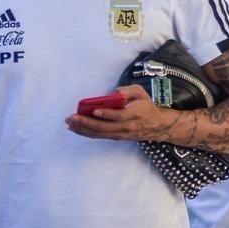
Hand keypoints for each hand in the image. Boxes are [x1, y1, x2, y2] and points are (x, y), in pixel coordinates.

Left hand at [65, 84, 180, 141]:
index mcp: (134, 114)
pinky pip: (100, 136)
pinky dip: (87, 133)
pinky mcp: (117, 137)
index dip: (107, 114)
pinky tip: (76, 129)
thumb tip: (116, 92)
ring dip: (84, 129)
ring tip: (70, 124)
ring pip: (100, 134)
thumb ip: (129, 90)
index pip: (119, 116)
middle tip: (72, 117)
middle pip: (105, 127)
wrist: (158, 126)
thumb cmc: (147, 106)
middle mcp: (127, 127)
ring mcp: (121, 134)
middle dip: (87, 122)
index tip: (95, 110)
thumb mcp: (142, 93)